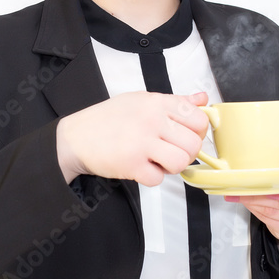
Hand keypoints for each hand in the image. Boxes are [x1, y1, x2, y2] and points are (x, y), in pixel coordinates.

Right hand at [56, 90, 209, 185]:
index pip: (198, 118)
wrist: (75, 137)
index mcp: (156, 102)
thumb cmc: (108, 119)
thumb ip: (174, 102)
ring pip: (181, 162)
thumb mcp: (141, 100)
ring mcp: (141, 142)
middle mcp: (151, 120)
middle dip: (186, 153)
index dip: (197, 132)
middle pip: (193, 144)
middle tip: (171, 152)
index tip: (187, 136)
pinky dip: (151, 177)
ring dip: (172, 167)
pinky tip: (141, 167)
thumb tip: (202, 100)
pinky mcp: (131, 164)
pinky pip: (158, 178)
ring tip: (158, 161)